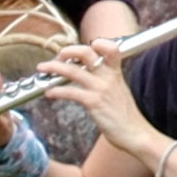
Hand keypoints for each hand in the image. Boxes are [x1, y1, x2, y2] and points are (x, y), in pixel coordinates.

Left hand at [33, 41, 153, 155]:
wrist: (135, 133)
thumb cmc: (125, 116)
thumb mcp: (118, 91)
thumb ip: (106, 81)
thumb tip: (89, 76)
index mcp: (116, 73)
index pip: (110, 48)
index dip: (97, 43)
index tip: (82, 49)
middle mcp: (108, 77)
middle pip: (87, 53)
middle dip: (68, 51)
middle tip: (57, 56)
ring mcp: (101, 89)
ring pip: (73, 71)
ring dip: (54, 67)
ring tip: (42, 68)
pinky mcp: (94, 103)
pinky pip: (71, 92)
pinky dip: (56, 91)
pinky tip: (48, 93)